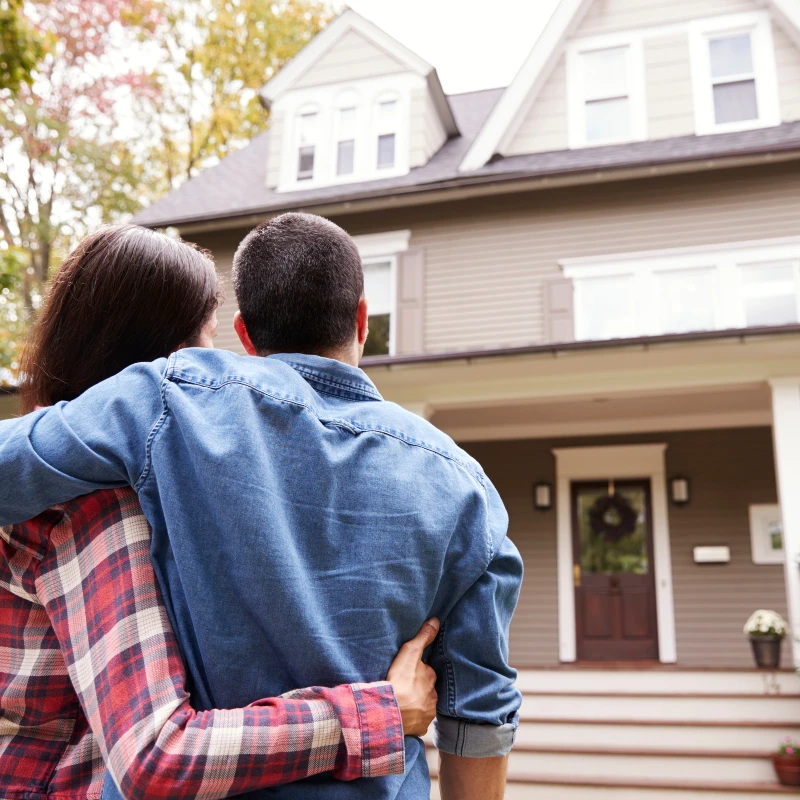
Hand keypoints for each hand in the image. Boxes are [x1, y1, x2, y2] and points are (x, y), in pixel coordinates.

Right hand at [386, 618, 439, 736]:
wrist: (391, 712)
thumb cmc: (400, 681)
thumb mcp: (410, 653)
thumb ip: (423, 637)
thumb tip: (436, 621)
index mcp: (431, 678)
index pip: (427, 672)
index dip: (419, 670)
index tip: (409, 671)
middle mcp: (433, 696)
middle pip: (426, 689)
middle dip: (419, 687)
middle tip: (405, 686)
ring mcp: (427, 713)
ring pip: (423, 705)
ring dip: (416, 702)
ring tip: (404, 701)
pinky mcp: (420, 727)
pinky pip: (418, 721)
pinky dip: (413, 718)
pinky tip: (404, 715)